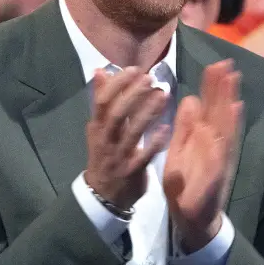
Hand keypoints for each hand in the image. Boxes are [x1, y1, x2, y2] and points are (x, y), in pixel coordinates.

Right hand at [85, 67, 169, 209]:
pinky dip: (154, 142)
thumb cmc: (105, 154)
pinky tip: (166, 128)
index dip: (118, 84)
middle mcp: (105, 139)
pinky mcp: (131, 171)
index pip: (102, 100)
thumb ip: (102, 100)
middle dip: (132, 94)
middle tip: (150, 78)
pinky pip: (143, 156)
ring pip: (131, 132)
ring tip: (163, 95)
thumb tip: (100, 70)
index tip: (134, 69)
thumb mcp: (99, 127)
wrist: (103, 195)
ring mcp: (118, 156)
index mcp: (97, 126)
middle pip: (116, 113)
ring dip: (147, 112)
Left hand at [163, 60, 242, 253]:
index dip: (213, 88)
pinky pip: (220, 158)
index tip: (216, 64)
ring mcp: (217, 161)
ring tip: (232, 87)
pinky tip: (227, 128)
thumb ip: (185, 126)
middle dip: (224, 90)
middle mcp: (214, 146)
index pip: (209, 108)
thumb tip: (190, 98)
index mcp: (202, 139)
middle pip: (220, 114)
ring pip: (225, 131)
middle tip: (227, 63)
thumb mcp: (179, 150)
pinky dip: (224, 142)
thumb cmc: (185, 184)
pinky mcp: (215, 178)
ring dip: (228, 109)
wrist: (190, 219)